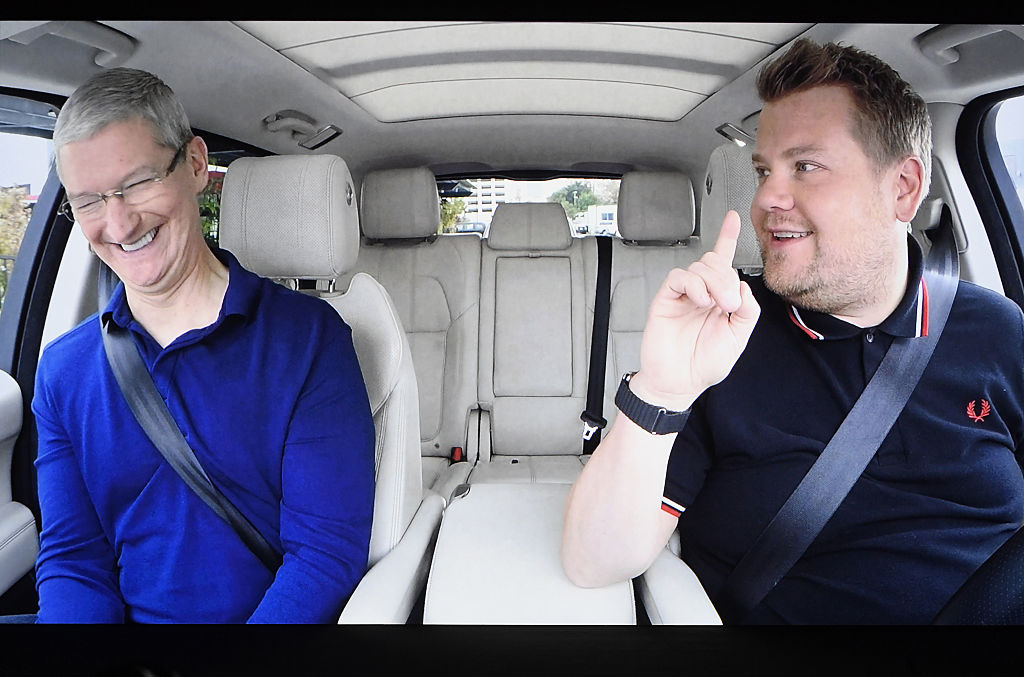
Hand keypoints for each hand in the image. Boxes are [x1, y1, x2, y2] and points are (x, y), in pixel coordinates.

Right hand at [630, 210, 759, 409]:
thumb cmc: (704, 364)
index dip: (727, 238)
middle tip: (729, 303)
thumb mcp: (738, 339)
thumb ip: (748, 312)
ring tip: (715, 306)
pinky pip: (679, 277)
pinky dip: (693, 285)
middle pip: (716, 263)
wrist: (678, 383)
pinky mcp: (666, 299)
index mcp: (720, 300)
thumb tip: (743, 288)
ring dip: (714, 283)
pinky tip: (700, 300)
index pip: (725, 264)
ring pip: (700, 267)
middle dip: (727, 278)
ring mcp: (684, 296)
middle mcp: (702, 294)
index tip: (732, 218)